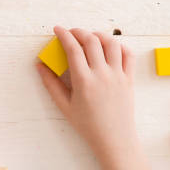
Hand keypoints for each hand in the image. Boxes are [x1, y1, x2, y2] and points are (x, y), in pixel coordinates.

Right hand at [37, 26, 149, 169]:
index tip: (58, 30)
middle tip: (71, 33)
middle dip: (79, 31)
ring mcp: (118, 75)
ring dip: (99, 35)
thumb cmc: (88, 125)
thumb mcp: (65, 106)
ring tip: (90, 37)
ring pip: (111, 43)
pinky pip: (128, 55)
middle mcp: (102, 75)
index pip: (73, 49)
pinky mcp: (129, 79)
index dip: (63, 35)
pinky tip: (110, 48)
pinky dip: (119, 46)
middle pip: (91, 41)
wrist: (114, 139)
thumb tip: (40, 66)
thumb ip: (51, 84)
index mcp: (84, 81)